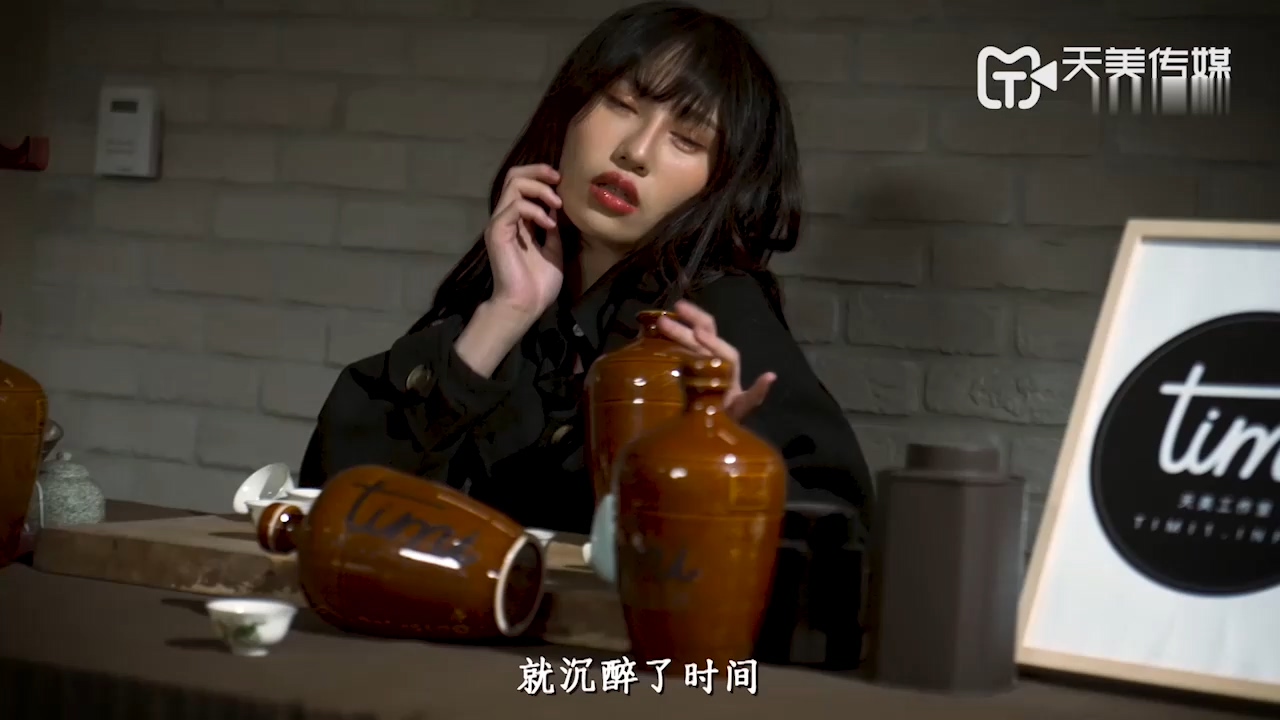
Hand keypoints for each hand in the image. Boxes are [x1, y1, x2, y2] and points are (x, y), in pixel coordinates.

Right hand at [486, 164, 564, 319]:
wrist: (525, 305)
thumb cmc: (538, 284)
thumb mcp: (554, 249)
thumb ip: (552, 228)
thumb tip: (556, 208)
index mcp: (519, 220)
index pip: (522, 184)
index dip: (541, 175)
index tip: (561, 181)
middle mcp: (506, 217)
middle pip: (514, 176)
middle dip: (538, 171)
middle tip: (558, 178)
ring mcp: (500, 223)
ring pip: (514, 185)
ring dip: (540, 189)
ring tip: (557, 205)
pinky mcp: (497, 232)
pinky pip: (514, 207)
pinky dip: (535, 211)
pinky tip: (549, 225)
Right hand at [656, 299, 776, 420]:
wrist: (711, 434)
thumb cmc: (728, 421)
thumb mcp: (742, 409)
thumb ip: (755, 395)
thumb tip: (771, 375)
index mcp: (728, 370)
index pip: (724, 351)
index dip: (713, 342)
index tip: (697, 333)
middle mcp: (714, 362)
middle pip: (705, 335)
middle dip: (692, 321)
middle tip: (674, 309)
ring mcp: (697, 365)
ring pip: (690, 341)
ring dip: (677, 328)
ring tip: (659, 320)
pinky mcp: (682, 372)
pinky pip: (676, 352)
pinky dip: (665, 342)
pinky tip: (650, 333)